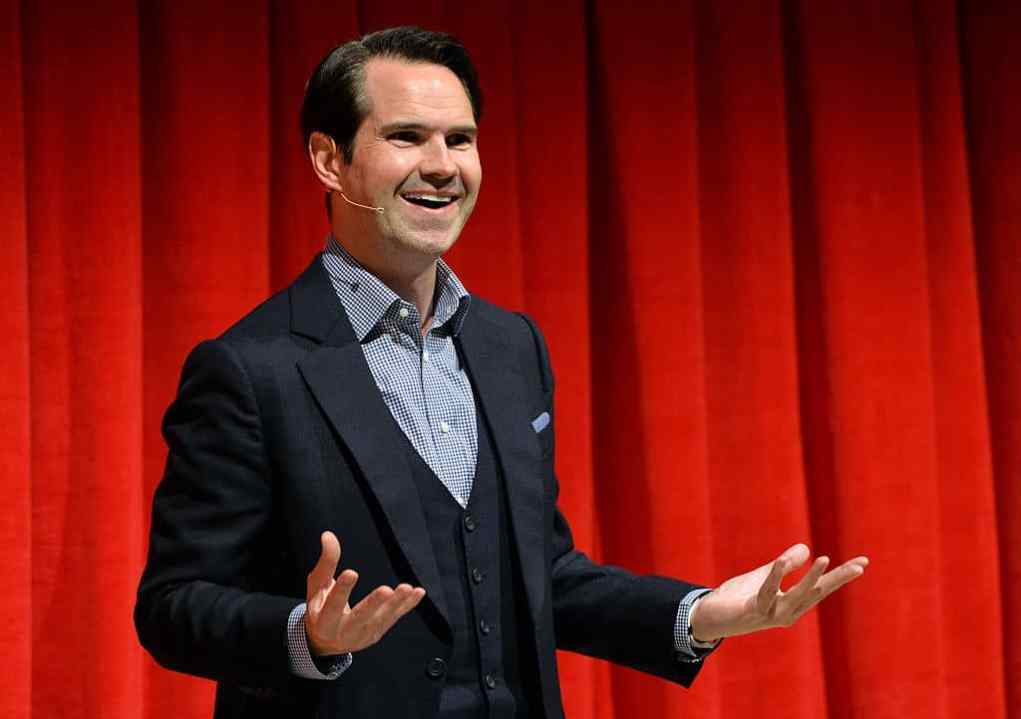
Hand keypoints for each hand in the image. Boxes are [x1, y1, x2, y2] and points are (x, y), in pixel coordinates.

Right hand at [304, 531, 425, 655]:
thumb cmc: (320, 607)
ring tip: (407, 588)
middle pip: (359, 618)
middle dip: (373, 604)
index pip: (332, 606)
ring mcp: (362, 636)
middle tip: (385, 590)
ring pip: (381, 619)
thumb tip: (328, 535)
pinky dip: (407, 606)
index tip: (351, 572)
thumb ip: (325, 563)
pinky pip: (394, 618)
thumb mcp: (317, 587)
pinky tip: (418, 592)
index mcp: (323, 622)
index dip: (342, 590)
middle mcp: (343, 633)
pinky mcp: (377, 633)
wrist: (326, 641)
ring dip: (395, 604)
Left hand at [689, 543, 867, 642]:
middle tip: (860, 565)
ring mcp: (772, 615)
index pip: (822, 587)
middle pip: (818, 593)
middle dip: (838, 579)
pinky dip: (775, 576)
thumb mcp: (764, 575)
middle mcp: (787, 613)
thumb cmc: (737, 598)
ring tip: (826, 559)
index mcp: (792, 603)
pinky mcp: (755, 612)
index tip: (863, 562)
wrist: (709, 617)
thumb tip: (807, 549)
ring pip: (797, 596)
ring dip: (811, 578)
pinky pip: (767, 591)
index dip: (842, 575)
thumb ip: (784, 565)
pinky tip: (783, 561)